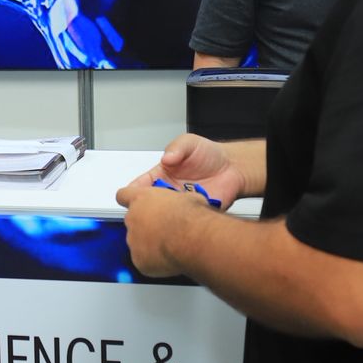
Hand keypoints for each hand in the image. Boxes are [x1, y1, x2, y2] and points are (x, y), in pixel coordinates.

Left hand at [114, 184, 204, 277]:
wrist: (193, 240)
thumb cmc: (192, 217)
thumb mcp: (188, 197)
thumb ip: (175, 200)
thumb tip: (183, 203)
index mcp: (141, 199)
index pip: (123, 195)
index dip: (130, 200)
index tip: (137, 205)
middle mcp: (132, 218)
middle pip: (132, 221)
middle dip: (145, 225)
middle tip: (163, 228)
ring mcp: (133, 241)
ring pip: (137, 242)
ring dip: (148, 243)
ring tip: (169, 245)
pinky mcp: (138, 260)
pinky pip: (143, 260)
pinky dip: (153, 261)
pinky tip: (168, 259)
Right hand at [123, 134, 243, 210]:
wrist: (233, 167)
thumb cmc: (209, 154)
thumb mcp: (189, 143)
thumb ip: (176, 148)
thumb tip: (166, 159)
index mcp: (160, 176)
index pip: (139, 187)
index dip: (131, 193)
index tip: (129, 197)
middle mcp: (168, 192)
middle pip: (149, 206)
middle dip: (147, 208)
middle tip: (153, 205)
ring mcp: (180, 204)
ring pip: (165, 216)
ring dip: (166, 214)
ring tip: (174, 206)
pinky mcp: (194, 213)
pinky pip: (185, 220)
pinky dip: (185, 218)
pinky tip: (189, 210)